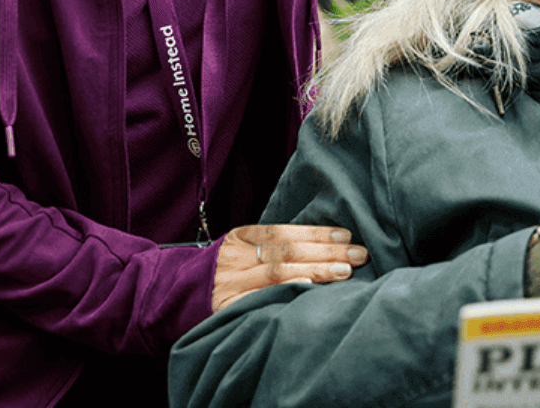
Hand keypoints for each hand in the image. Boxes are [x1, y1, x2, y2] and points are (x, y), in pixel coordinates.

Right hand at [212, 224, 368, 310]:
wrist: (180, 296)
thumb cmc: (223, 271)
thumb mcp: (241, 250)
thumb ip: (272, 246)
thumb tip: (322, 244)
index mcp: (241, 238)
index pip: (285, 232)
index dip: (316, 233)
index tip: (346, 235)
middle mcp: (236, 257)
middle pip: (287, 252)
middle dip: (326, 251)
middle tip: (359, 253)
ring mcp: (231, 283)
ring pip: (278, 273)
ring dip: (315, 271)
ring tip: (345, 272)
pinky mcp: (228, 307)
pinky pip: (261, 299)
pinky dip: (286, 291)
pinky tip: (308, 290)